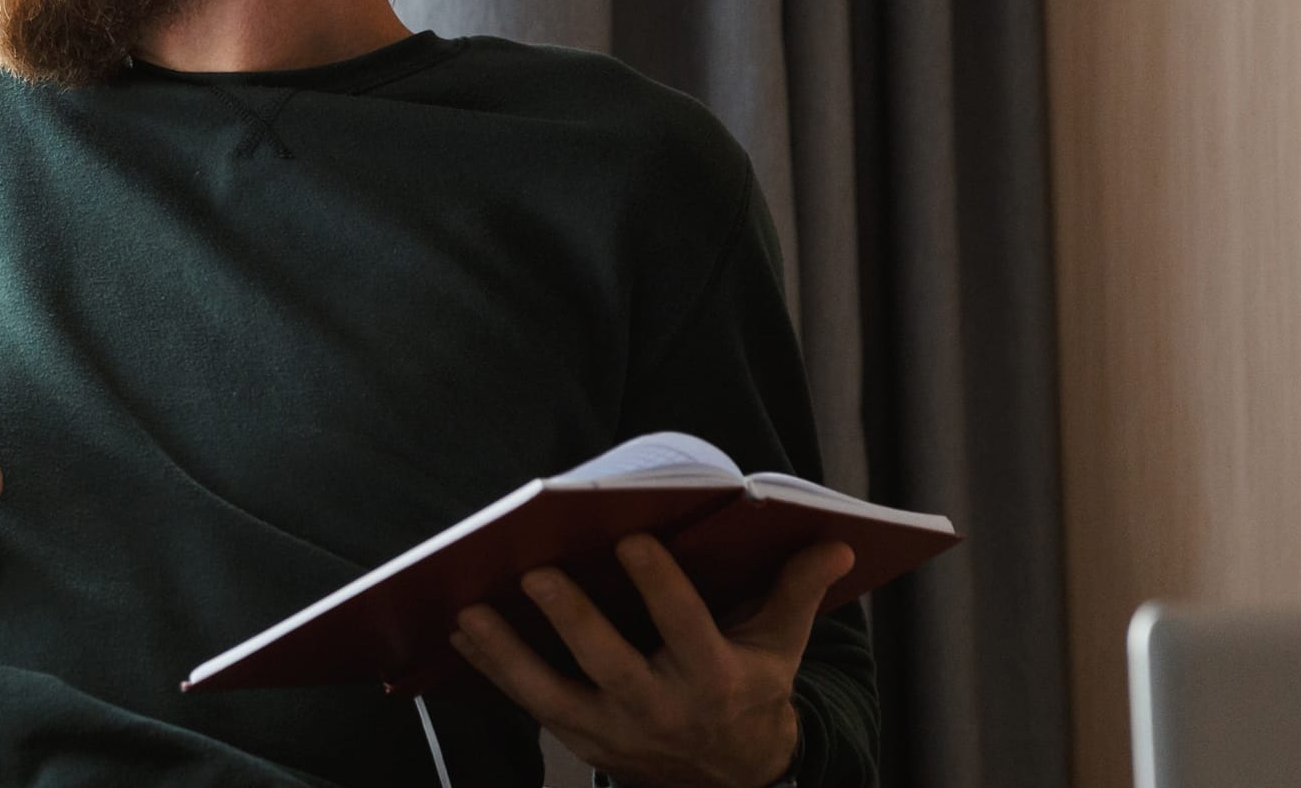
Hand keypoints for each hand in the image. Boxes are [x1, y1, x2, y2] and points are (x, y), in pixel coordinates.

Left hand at [448, 535, 855, 787]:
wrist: (731, 777)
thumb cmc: (750, 689)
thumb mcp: (780, 646)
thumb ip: (796, 591)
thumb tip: (836, 542)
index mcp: (716, 678)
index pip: (686, 628)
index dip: (660, 586)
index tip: (631, 537)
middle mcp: (664, 709)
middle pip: (612, 665)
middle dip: (572, 621)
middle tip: (534, 572)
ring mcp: (618, 732)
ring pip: (554, 695)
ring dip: (507, 654)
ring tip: (468, 611)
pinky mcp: (585, 743)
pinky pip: (533, 707)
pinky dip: (495, 671)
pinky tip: (464, 634)